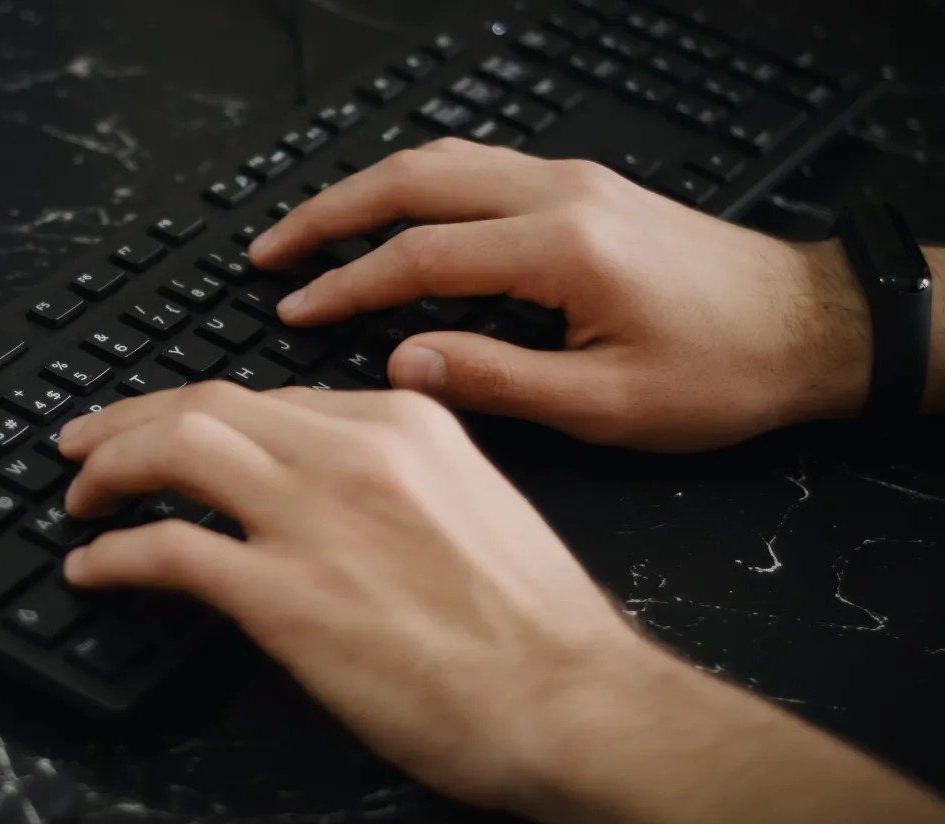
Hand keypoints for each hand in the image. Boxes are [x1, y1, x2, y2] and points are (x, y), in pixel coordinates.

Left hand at [57, 382, 652, 807]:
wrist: (574, 700)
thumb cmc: (536, 626)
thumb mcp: (472, 505)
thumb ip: (396, 479)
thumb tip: (322, 493)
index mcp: (405, 422)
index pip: (271, 397)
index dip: (201, 415)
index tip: (171, 433)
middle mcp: (353, 451)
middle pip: (206, 403)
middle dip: (130, 419)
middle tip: (85, 444)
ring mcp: (315, 518)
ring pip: (175, 449)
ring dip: (110, 468)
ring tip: (79, 496)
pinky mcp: (286, 595)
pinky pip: (168, 549)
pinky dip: (114, 554)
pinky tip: (92, 569)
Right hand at [247, 138, 869, 451]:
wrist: (810, 326)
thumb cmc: (723, 371)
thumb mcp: (607, 405)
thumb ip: (498, 382)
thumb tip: (404, 364)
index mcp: (562, 248)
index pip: (419, 256)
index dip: (346, 287)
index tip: (293, 310)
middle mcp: (561, 196)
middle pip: (414, 181)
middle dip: (328, 213)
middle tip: (269, 250)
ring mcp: (572, 182)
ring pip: (442, 161)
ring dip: (366, 191)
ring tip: (310, 230)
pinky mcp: (582, 190)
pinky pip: (476, 168)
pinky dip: (413, 188)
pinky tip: (390, 217)